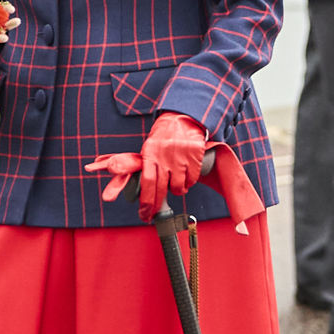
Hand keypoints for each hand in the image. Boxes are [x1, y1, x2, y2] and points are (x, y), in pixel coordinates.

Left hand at [88, 112, 209, 218]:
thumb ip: (145, 168)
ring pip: (178, 188)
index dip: (146, 202)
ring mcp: (181, 156)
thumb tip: (138, 190)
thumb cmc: (162, 138)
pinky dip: (189, 183)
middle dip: (156, 205)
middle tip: (153, 215)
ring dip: (177, 191)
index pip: (147, 182)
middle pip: (161, 188)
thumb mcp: (149, 149)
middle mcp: (165, 155)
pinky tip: (185, 176)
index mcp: (150, 154)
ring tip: (175, 185)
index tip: (144, 214)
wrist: (182, 119)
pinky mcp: (195, 156)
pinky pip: (192, 180)